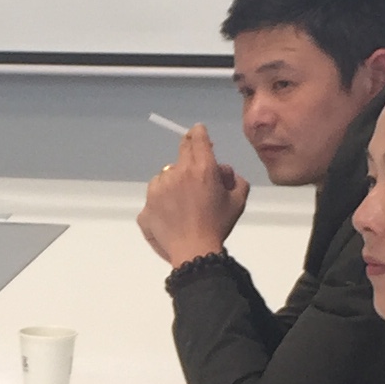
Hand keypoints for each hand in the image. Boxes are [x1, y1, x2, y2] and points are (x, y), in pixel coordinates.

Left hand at [136, 124, 249, 268]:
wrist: (194, 251)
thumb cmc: (218, 225)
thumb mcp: (238, 201)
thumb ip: (235, 180)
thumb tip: (222, 172)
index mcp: (202, 168)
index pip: (198, 139)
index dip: (198, 133)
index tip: (197, 132)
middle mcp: (178, 172)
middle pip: (182, 151)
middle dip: (189, 152)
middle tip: (195, 167)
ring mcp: (159, 188)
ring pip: (166, 175)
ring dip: (174, 181)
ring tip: (182, 202)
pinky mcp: (147, 204)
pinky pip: (155, 194)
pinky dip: (161, 199)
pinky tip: (170, 213)